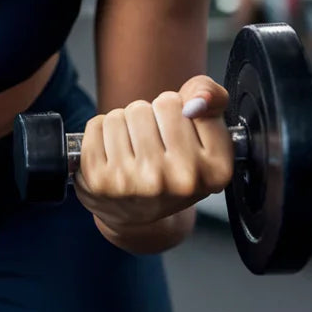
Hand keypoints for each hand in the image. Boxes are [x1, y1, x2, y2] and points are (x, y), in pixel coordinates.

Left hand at [72, 76, 234, 232]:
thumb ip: (212, 98)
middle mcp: (179, 181)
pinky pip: (95, 126)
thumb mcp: (205, 134)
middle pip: (144, 108)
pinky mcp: (102, 182)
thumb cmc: (174, 167)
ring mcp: (139, 184)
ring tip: (133, 152)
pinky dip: (100, 134)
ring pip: (118, 116)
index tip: (177, 133)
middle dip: (145, 118)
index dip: (175, 110)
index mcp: (215, 169)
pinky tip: (113, 156)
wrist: (139, 213)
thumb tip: (198, 98)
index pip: (179, 103)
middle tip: (152, 145)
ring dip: (122, 126)